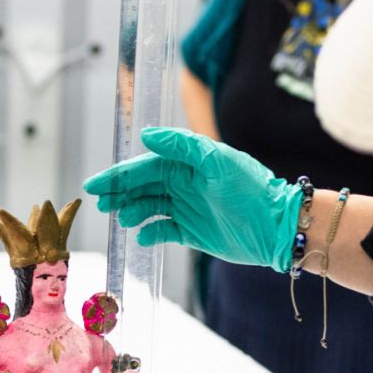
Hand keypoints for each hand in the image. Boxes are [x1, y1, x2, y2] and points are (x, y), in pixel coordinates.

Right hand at [83, 127, 303, 271]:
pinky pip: (161, 231)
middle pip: (141, 187)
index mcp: (187, 164)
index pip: (145, 167)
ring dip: (131, 211)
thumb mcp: (218, 161)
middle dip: (118, 193)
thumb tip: (147, 136)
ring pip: (147, 208)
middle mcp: (183, 184)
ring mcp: (185, 208)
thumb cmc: (250, 189)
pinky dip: (149, 233)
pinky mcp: (190, 232)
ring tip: (122, 217)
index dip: (119, 175)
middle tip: (99, 203)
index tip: (95, 184)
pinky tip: (142, 236)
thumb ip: (183, 146)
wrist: (277, 227)